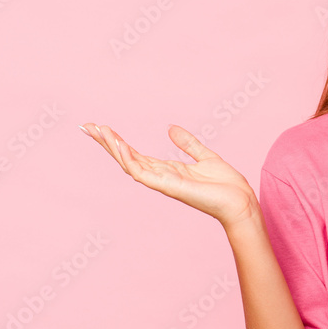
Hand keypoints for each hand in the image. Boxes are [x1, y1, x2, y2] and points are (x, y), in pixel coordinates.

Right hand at [80, 123, 259, 227]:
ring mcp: (163, 183)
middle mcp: (161, 177)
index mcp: (168, 170)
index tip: (101, 127)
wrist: (240, 202)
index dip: (118, 141)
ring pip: (129, 164)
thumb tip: (170, 128)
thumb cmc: (226, 185)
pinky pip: (143, 173)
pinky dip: (130, 159)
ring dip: (113, 147)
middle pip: (127, 157)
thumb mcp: (205, 156)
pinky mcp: (169, 187)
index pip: (136, 154)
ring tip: (98, 130)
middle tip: (87, 126)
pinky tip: (119, 145)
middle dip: (107, 143)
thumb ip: (188, 143)